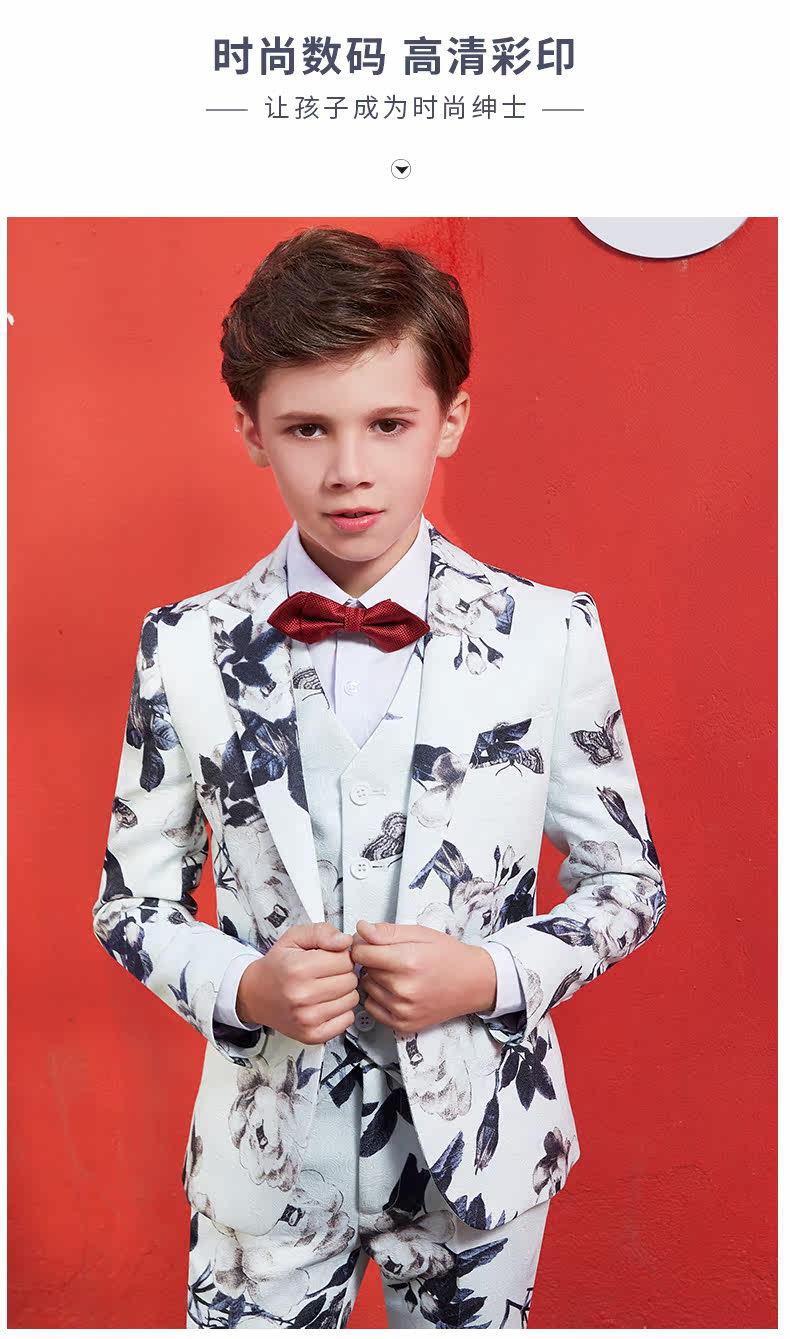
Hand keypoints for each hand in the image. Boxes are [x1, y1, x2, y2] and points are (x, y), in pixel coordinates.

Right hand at [236, 922, 359, 1043]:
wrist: (255, 995)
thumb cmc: (277, 966)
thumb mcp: (294, 938)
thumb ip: (321, 932)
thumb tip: (345, 941)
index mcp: (298, 968)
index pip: (345, 959)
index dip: (340, 955)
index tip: (329, 958)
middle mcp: (301, 996)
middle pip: (350, 980)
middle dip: (343, 973)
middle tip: (326, 973)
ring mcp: (307, 1018)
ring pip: (351, 999)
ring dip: (343, 992)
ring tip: (326, 987)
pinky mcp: (311, 1035)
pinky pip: (346, 1020)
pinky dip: (341, 1011)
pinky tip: (327, 1003)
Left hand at [350, 919, 497, 1033]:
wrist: (475, 983)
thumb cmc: (450, 956)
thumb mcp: (421, 933)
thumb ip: (388, 932)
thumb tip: (361, 929)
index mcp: (408, 961)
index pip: (362, 953)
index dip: (363, 944)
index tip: (371, 944)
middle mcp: (404, 989)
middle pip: (365, 970)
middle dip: (373, 960)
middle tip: (393, 957)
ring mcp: (403, 1010)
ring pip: (367, 989)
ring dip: (375, 979)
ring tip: (397, 973)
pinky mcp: (404, 1024)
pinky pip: (372, 1008)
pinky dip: (378, 998)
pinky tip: (395, 989)